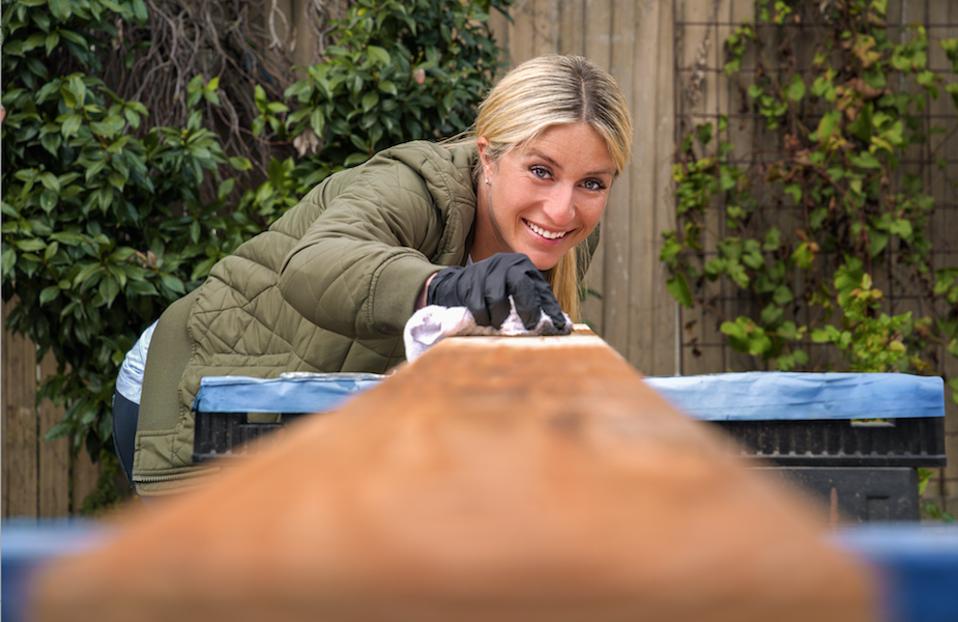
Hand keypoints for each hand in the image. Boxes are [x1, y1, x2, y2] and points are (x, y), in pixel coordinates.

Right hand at [426, 253, 565, 330]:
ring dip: (500, 316)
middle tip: (530, 326)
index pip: (540, 287)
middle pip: (519, 283)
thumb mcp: (515, 291)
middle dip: (527, 307)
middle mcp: (504, 262)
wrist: (457, 284)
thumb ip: (534, 302)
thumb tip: (560, 325)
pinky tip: (484, 321)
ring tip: (500, 325)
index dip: (550, 308)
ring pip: (496, 296)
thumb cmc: (492, 291)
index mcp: (521, 265)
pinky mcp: (467, 281)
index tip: (560, 326)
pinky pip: (478, 304)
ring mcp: (484, 269)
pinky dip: (482, 317)